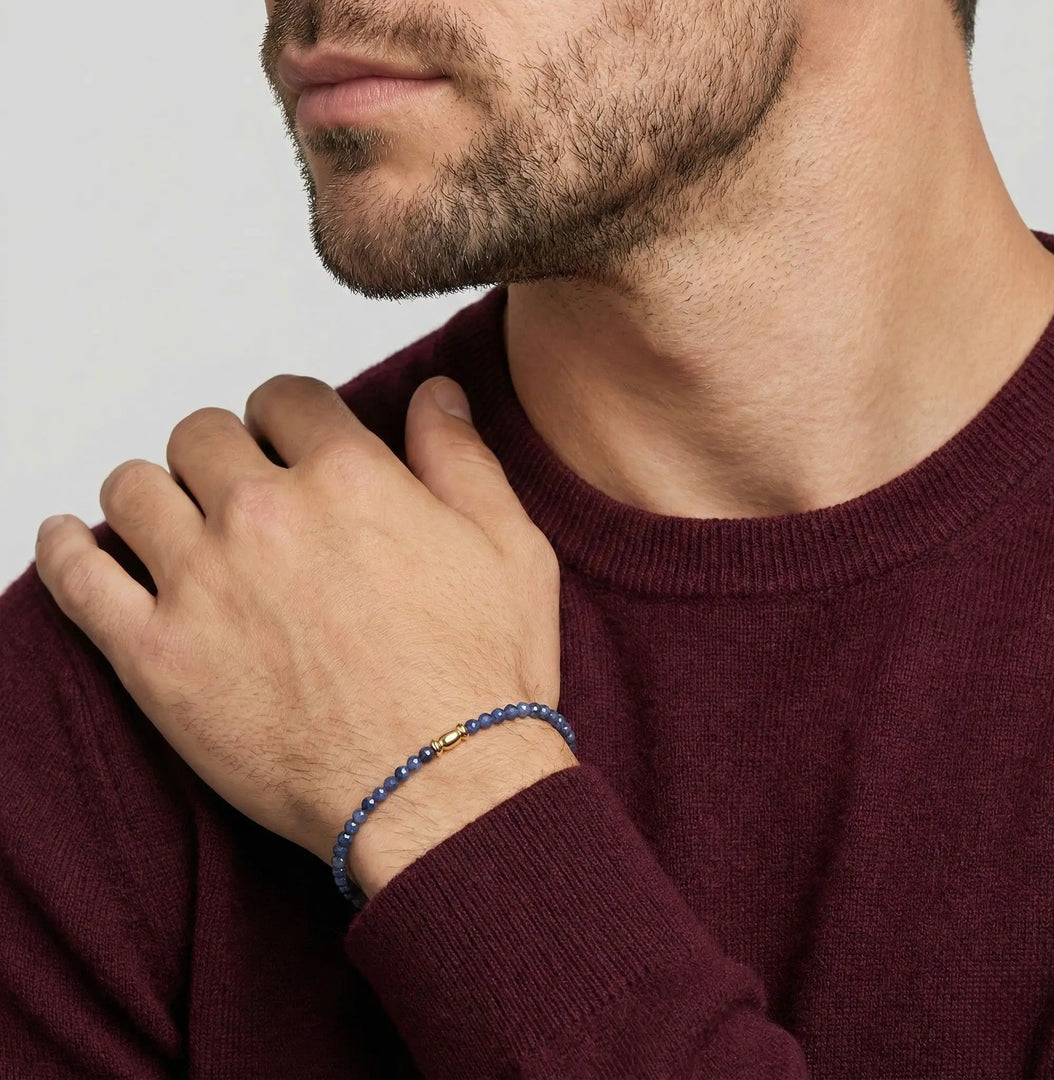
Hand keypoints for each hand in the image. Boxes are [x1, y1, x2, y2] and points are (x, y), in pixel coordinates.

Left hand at [35, 375, 576, 897]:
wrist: (440, 786)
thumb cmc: (480, 675)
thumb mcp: (509, 547)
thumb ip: (461, 458)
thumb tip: (437, 394)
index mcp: (348, 478)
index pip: (287, 399)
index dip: (290, 414)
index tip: (290, 439)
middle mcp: (265, 513)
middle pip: (202, 435)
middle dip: (222, 451)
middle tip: (240, 488)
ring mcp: (202, 583)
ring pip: (135, 489)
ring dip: (155, 491)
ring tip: (175, 518)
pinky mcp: (157, 657)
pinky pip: (77, 578)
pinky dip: (64, 548)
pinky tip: (70, 537)